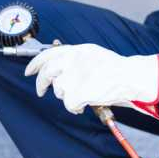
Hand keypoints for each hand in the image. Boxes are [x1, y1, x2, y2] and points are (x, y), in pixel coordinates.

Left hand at [24, 43, 158, 119]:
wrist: (129, 75)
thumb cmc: (114, 66)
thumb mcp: (91, 52)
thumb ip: (73, 56)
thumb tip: (57, 65)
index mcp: (73, 51)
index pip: (46, 55)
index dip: (34, 64)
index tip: (29, 71)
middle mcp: (70, 62)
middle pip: (46, 74)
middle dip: (41, 84)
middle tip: (41, 91)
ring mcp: (73, 77)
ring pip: (59, 90)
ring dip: (67, 95)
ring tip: (82, 93)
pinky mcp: (77, 93)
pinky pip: (68, 104)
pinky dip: (74, 107)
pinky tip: (83, 104)